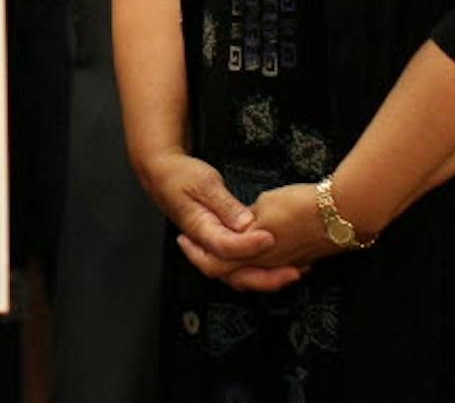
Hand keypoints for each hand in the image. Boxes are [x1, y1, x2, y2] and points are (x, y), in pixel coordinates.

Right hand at [138, 151, 283, 282]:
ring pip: (238, 275)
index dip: (250, 245)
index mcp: (199, 228)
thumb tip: (245, 223)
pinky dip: (261, 268)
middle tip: (292, 272)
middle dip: (266, 278)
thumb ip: (226, 205)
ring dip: (266, 278)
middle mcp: (206, 243)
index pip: (225, 246)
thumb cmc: (179, 176)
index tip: (270, 237)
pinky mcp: (220, 242)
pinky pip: (240, 264)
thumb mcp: (204, 183)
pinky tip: (281, 264)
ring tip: (292, 273)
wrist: (162, 175)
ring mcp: (213, 246)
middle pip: (233, 274)